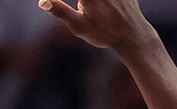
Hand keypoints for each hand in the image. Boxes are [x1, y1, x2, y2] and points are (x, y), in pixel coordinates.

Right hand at [38, 0, 156, 53]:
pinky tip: (108, 8)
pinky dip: (106, 2)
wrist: (134, 37)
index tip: (67, 7)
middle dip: (84, 4)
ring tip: (93, 12)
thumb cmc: (104, 33)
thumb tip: (42, 2)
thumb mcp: (79, 26)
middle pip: (85, 0)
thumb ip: (60, 11)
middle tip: (85, 9)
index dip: (71, 2)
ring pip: (94, 1)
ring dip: (90, 5)